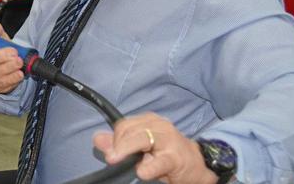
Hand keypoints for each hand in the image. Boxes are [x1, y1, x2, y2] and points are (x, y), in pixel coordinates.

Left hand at [93, 113, 218, 183]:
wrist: (195, 166)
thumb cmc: (165, 155)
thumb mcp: (140, 148)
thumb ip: (119, 143)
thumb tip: (97, 139)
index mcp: (148, 121)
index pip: (124, 124)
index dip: (114, 138)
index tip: (111, 152)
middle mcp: (159, 125)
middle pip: (130, 130)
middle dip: (117, 144)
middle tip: (110, 158)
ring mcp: (169, 140)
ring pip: (142, 139)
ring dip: (126, 149)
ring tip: (115, 160)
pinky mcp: (176, 158)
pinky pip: (160, 161)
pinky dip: (149, 167)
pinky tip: (141, 172)